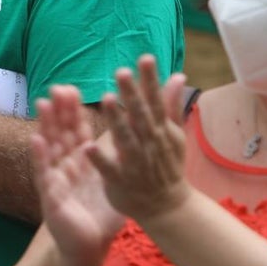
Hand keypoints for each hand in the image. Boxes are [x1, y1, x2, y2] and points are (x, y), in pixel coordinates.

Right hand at [32, 84, 125, 264]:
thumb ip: (124, 155)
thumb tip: (141, 133)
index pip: (76, 129)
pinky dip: (39, 156)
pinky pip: (44, 173)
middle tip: (57, 88)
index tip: (72, 88)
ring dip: (46, 125)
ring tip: (44, 103)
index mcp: (82, 159)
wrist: (91, 245)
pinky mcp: (50, 195)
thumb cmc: (102, 212)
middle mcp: (65, 164)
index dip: (73, 110)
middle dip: (59, 110)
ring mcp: (55, 177)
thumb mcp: (116, 178)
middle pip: (61, 132)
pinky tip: (36, 140)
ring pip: (50, 147)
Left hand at [87, 55, 191, 221]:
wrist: (167, 207)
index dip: (150, 80)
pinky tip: (88, 147)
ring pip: (125, 139)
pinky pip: (108, 169)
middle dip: (131, 94)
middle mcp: (149, 144)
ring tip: (107, 98)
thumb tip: (178, 75)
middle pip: (140, 116)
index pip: (155, 101)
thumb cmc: (167, 164)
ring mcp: (135, 163)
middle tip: (121, 71)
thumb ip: (171, 105)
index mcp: (161, 130)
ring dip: (116, 120)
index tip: (145, 58)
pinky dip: (100, 159)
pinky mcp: (120, 181)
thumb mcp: (174, 135)